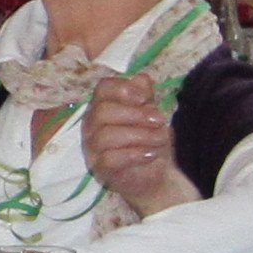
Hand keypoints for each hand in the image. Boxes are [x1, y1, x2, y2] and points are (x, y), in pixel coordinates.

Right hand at [78, 75, 198, 216]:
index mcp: (103, 106)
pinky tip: (151, 154)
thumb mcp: (152, 114)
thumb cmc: (150, 141)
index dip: (122, 89)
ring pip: (106, 136)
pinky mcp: (100, 169)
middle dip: (135, 114)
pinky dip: (134, 154)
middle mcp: (92, 125)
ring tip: (161, 138)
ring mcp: (92, 148)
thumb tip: (141, 79)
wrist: (155, 173)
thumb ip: (145, 96)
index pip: (103, 89)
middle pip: (102, 111)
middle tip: (159, 119)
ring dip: (139, 135)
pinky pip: (110, 158)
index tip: (144, 97)